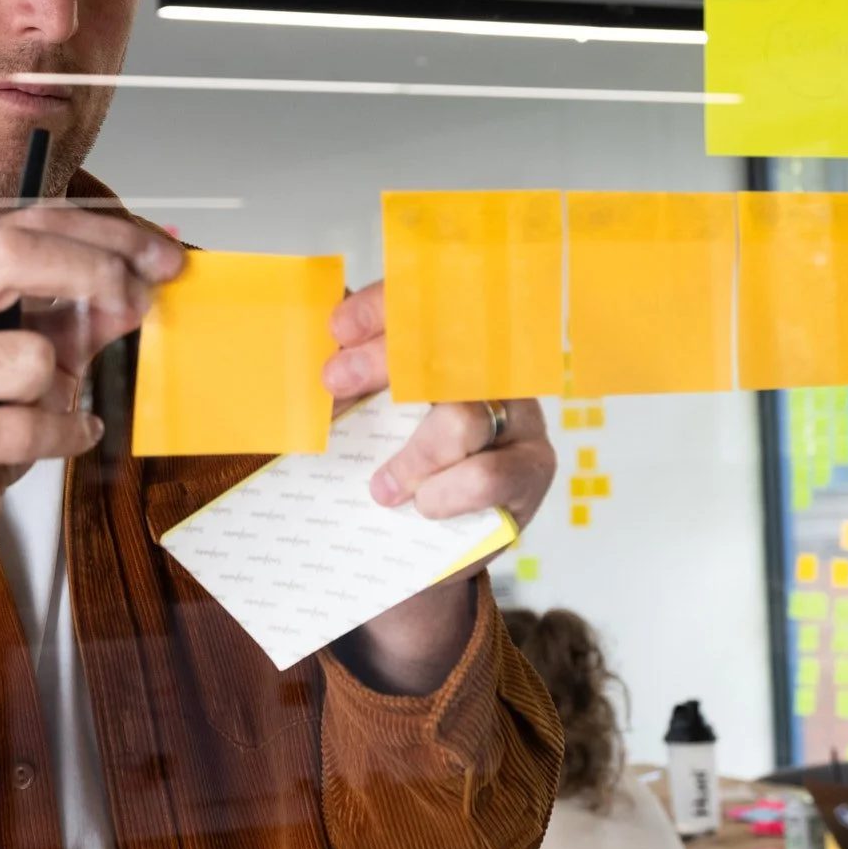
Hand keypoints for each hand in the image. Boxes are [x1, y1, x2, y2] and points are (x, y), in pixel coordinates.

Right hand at [0, 206, 182, 578]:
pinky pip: (28, 428)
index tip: (165, 255)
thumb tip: (140, 287)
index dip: (106, 233)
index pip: (26, 224)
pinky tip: (66, 437)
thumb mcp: (35, 359)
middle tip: (141, 300)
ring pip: (31, 357)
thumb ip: (79, 320)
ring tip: (45, 408)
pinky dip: (64, 436)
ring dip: (59, 388)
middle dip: (94, 270)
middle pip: (13, 252)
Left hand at [322, 281, 556, 553]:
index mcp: (455, 347)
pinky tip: (424, 505)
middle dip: (383, 362)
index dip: (382, 308)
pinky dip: (445, 492)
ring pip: (464, 418)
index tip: (337, 328)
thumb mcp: (365, 419)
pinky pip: (487, 474)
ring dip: (413, 455)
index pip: (425, 304)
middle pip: (446, 349)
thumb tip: (316, 348)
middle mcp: (494, 372)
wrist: (429, 544)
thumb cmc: (395, 467)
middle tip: (334, 382)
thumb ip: (351, 383)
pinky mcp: (531, 470)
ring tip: (381, 487)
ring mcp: (520, 419)